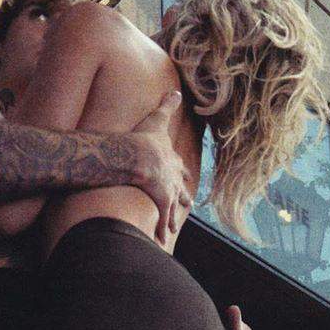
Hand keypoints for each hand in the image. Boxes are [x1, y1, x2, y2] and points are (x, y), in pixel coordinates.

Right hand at [129, 91, 193, 247]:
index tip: (184, 174)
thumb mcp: (158, 117)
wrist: (140, 155)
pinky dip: (159, 228)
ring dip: (172, 217)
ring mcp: (168, 190)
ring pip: (172, 206)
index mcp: (170, 158)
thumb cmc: (145, 137)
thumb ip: (167, 105)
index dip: (180, 171)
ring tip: (172, 226)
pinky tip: (159, 239)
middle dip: (183, 195)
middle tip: (189, 202)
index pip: (177, 166)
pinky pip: (160, 218)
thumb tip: (175, 91)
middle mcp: (172, 176)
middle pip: (180, 188)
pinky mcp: (161, 201)